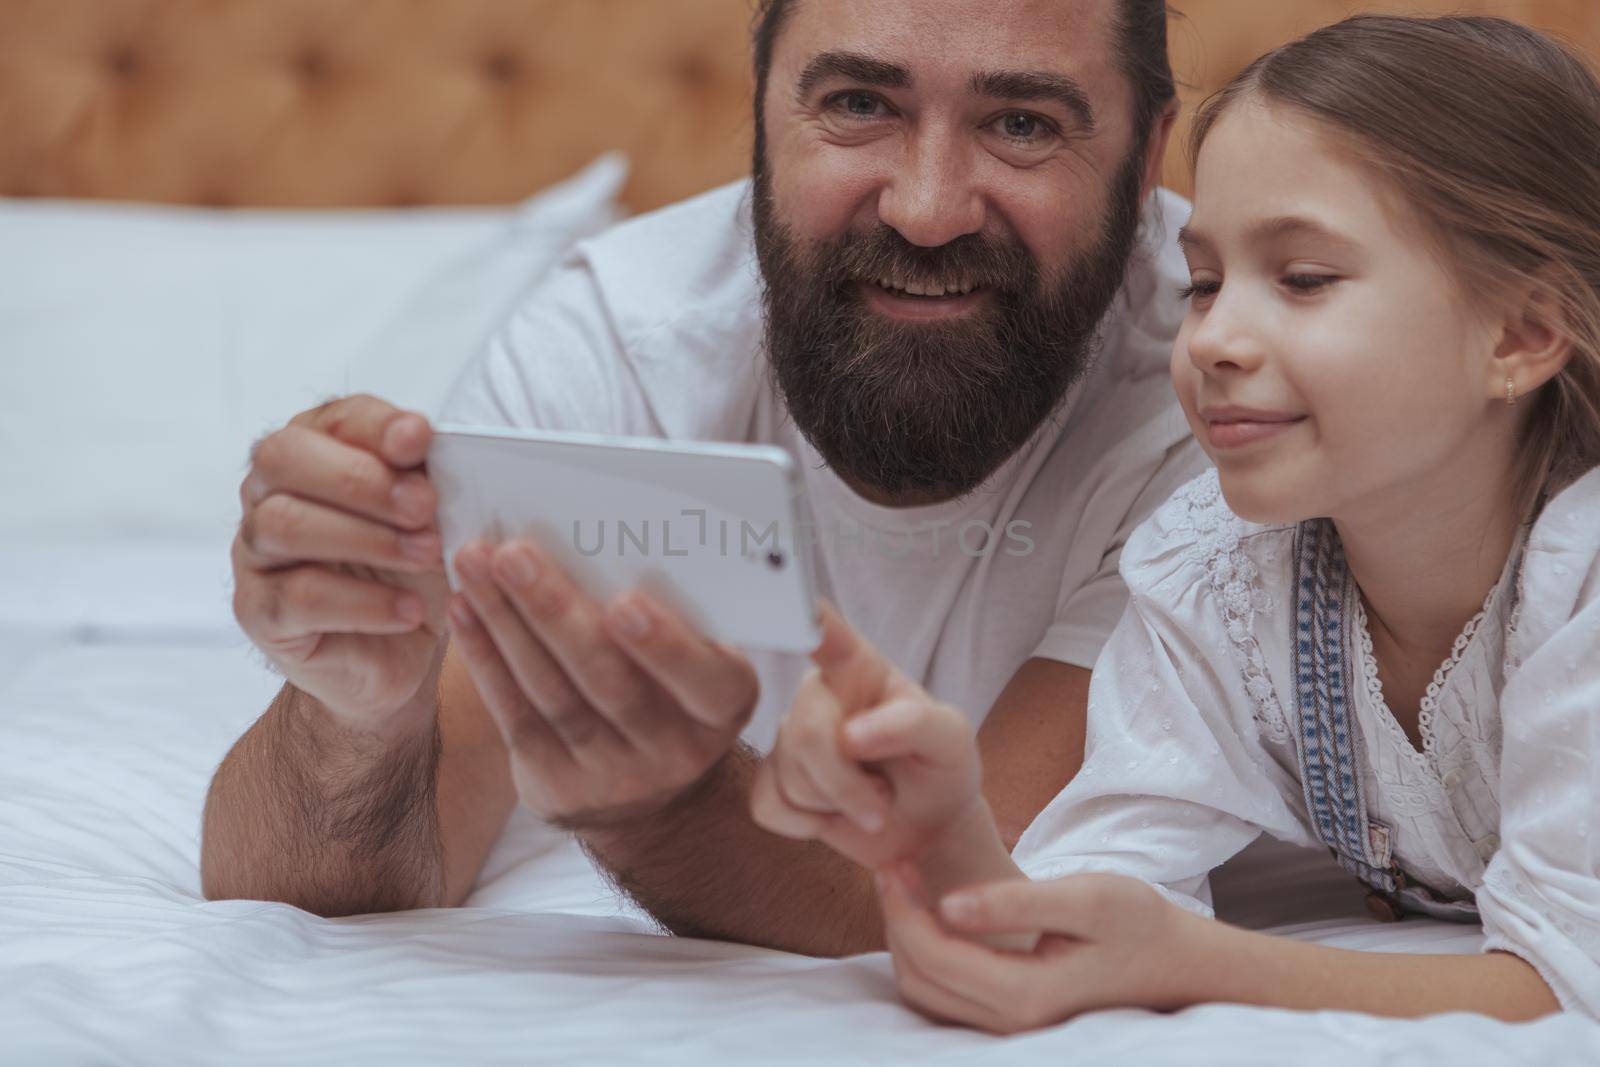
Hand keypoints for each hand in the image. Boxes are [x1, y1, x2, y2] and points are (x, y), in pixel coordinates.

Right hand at [232, 395, 448, 726]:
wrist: (400, 651)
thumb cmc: (413, 568)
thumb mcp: (433, 518)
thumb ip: (426, 478)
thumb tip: (429, 446)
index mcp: (316, 452)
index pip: (332, 418)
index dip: (376, 425)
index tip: (421, 440)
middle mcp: (268, 492)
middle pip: (282, 458)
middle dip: (361, 479)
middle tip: (425, 508)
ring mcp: (254, 552)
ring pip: (283, 524)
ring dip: (367, 537)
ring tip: (427, 555)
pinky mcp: (259, 611)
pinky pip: (298, 597)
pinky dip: (364, 602)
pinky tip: (409, 609)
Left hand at [445, 538, 759, 826]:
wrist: (649, 788)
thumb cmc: (676, 687)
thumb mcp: (704, 661)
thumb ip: (681, 614)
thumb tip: (612, 531)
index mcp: (723, 706)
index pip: (704, 679)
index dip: (666, 646)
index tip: (625, 601)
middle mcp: (674, 750)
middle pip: (608, 680)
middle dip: (554, 612)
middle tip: (514, 555)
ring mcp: (612, 774)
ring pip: (550, 692)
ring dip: (505, 622)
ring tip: (474, 564)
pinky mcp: (554, 784)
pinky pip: (513, 714)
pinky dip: (485, 657)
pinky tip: (464, 609)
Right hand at [749, 604, 982, 869]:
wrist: (927, 829)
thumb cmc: (939, 769)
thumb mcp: (950, 740)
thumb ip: (912, 724)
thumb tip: (851, 734)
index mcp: (859, 668)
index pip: (823, 630)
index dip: (797, 615)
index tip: (781, 598)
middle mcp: (819, 694)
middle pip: (805, 733)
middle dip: (845, 784)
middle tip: (883, 805)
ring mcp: (793, 736)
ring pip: (789, 776)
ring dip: (836, 807)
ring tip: (868, 800)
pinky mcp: (776, 779)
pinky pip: (768, 805)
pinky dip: (806, 826)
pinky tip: (832, 818)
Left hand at [875, 863, 1201, 1032]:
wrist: (1179, 963)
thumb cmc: (1139, 922)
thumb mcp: (1086, 898)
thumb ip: (1014, 903)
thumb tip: (948, 903)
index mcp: (1026, 994)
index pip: (934, 955)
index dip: (903, 907)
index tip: (895, 860)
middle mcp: (1011, 1023)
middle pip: (920, 977)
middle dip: (897, 920)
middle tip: (894, 865)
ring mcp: (1010, 1028)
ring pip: (925, 993)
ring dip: (907, 939)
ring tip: (908, 885)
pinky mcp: (1011, 1018)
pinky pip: (945, 997)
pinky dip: (926, 957)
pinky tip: (934, 915)